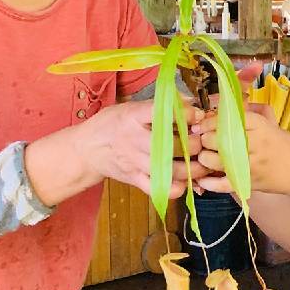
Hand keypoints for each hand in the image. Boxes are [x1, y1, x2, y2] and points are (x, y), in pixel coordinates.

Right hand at [74, 99, 204, 200]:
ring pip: (171, 169)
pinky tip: (184, 181)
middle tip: (203, 141)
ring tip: (203, 162)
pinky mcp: (135, 179)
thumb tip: (190, 101)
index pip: (163, 113)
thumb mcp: (130, 107)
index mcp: (133, 116)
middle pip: (173, 145)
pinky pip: (159, 188)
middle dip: (195, 143)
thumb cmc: (111, 125)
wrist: (86, 149)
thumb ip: (159, 106)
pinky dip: (175, 188)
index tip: (198, 115)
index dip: (186, 114)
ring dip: (193, 168)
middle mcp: (134, 140)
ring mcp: (135, 162)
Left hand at [197, 101, 289, 196]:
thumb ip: (245, 116)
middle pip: (217, 139)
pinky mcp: (248, 184)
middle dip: (205, 140)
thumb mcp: (268, 124)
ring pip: (216, 160)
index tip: (201, 125)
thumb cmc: (282, 145)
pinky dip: (210, 183)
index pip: (227, 120)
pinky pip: (223, 185)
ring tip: (204, 156)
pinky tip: (203, 179)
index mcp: (259, 125)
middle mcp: (254, 144)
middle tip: (202, 141)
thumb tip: (217, 108)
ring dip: (204, 158)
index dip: (209, 122)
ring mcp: (250, 165)